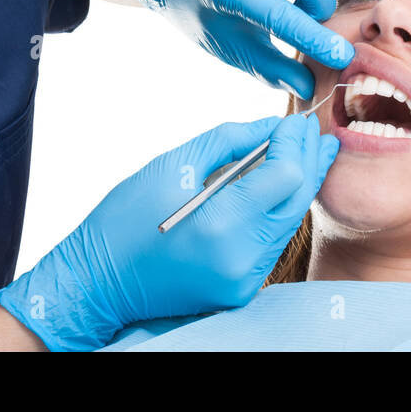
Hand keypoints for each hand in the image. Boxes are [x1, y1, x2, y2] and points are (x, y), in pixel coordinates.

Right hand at [0, 113, 337, 350]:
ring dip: (298, 185)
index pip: (285, 176)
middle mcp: (241, 258)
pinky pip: (271, 243)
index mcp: (221, 223)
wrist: (98, 283)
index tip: (294, 120)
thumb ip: (229, 141)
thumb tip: (270, 125)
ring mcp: (244, 281)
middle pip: (296, 201)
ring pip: (288, 223)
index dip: (295, 144)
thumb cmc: (124, 218)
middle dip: (307, 161)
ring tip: (308, 152)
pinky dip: (279, 211)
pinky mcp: (240, 291)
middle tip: (312, 130)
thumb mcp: (173, 165)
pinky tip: (282, 186)